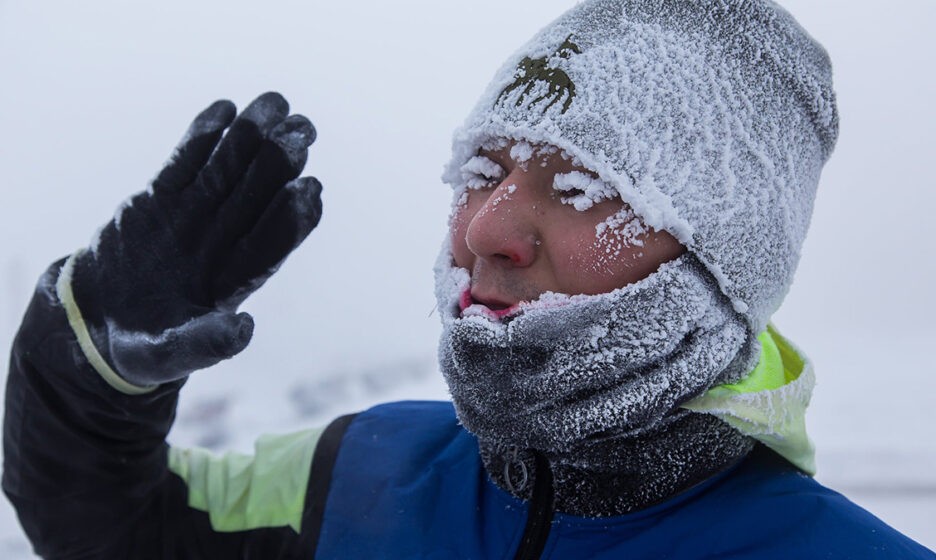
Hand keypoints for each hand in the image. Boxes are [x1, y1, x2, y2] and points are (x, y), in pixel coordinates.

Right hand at [67, 92, 321, 388]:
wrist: (96, 325)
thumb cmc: (143, 349)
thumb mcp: (168, 355)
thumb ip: (206, 344)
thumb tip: (246, 330)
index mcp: (233, 281)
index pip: (270, 244)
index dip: (292, 218)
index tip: (311, 189)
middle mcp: (221, 244)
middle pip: (257, 198)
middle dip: (280, 164)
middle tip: (304, 129)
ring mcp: (192, 218)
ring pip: (226, 172)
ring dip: (250, 139)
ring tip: (273, 105)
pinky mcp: (160, 200)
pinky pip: (185, 163)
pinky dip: (202, 137)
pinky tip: (224, 108)